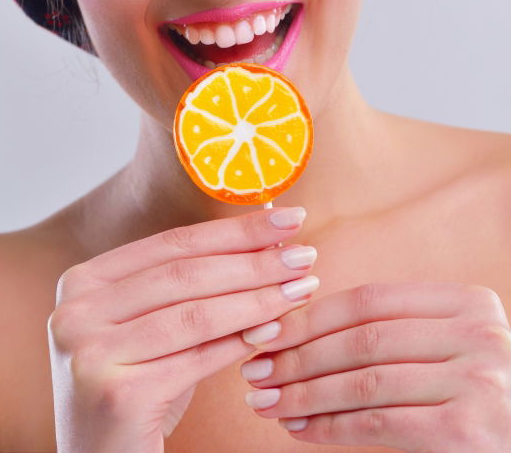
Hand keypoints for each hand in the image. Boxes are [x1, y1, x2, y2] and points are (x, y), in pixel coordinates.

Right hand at [47, 206, 318, 452]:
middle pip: (184, 275)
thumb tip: (265, 224)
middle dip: (252, 260)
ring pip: (194, 314)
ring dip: (257, 299)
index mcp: (80, 282)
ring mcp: (89, 353)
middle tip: (304, 253)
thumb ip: (193, 282)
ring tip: (301, 287)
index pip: (171, 244)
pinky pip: (195, 360)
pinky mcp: (116, 395)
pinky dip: (240, 342)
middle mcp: (74, 312)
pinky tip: (274, 329)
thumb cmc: (137, 390)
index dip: (232, 229)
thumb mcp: (154, 326)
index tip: (287, 216)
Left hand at [239, 280, 510, 449]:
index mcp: (468, 302)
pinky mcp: (469, 433)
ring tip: (266, 400)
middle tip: (254, 367)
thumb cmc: (472, 397)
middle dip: (298, 354)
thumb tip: (297, 327)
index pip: (370, 299)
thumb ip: (394, 330)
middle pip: (363, 337)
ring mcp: (478, 383)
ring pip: (365, 381)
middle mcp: (478, 335)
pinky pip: (379, 424)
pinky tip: (299, 430)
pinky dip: (330, 427)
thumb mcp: (446, 347)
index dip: (311, 313)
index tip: (265, 328)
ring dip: (304, 393)